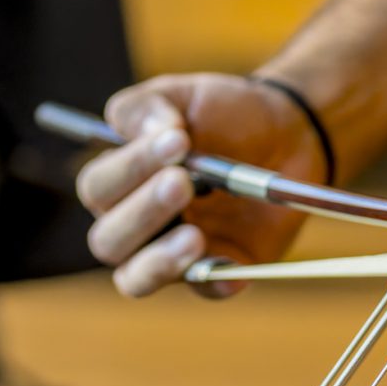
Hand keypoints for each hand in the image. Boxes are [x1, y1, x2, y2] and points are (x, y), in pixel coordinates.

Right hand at [78, 73, 328, 297]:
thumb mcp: (185, 95)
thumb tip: (153, 130)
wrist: (287, 133)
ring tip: (194, 237)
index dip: (130, 167)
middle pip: (109, 240)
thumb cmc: (224, 114)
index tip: (177, 140)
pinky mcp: (217, 270)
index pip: (99, 187)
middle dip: (142, 212)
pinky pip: (206, 290)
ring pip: (137, 279)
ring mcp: (173, 253)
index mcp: (120, 183)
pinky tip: (233, 271)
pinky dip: (216, 283)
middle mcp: (136, 225)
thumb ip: (149, 106)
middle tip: (183, 183)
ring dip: (159, 261)